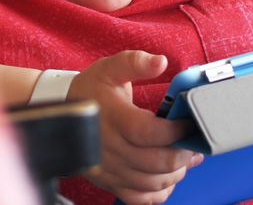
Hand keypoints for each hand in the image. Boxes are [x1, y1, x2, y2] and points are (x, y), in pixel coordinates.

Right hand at [67, 50, 203, 204]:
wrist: (60, 111)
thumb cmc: (91, 90)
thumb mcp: (110, 68)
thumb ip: (136, 62)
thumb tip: (160, 62)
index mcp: (114, 118)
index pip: (149, 132)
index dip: (176, 132)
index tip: (189, 124)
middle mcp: (110, 147)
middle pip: (156, 163)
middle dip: (183, 155)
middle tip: (193, 145)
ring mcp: (109, 168)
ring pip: (151, 183)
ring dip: (175, 174)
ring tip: (184, 159)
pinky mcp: (108, 181)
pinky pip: (139, 198)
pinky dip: (159, 193)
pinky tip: (166, 178)